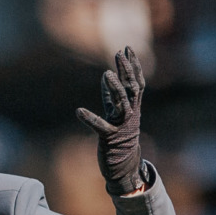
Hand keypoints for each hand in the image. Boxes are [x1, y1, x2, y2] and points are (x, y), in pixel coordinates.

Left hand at [75, 46, 147, 196]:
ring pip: (122, 103)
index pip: (136, 82)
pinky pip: (101, 127)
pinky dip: (90, 119)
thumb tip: (106, 74)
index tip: (127, 48)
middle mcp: (131, 114)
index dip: (133, 65)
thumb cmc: (119, 138)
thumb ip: (111, 94)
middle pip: (132, 88)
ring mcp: (122, 126)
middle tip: (119, 53)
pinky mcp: (110, 138)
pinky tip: (79, 112)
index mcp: (133, 107)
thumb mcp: (115, 113)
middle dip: (127, 71)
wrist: (124, 166)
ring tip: (106, 73)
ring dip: (115, 88)